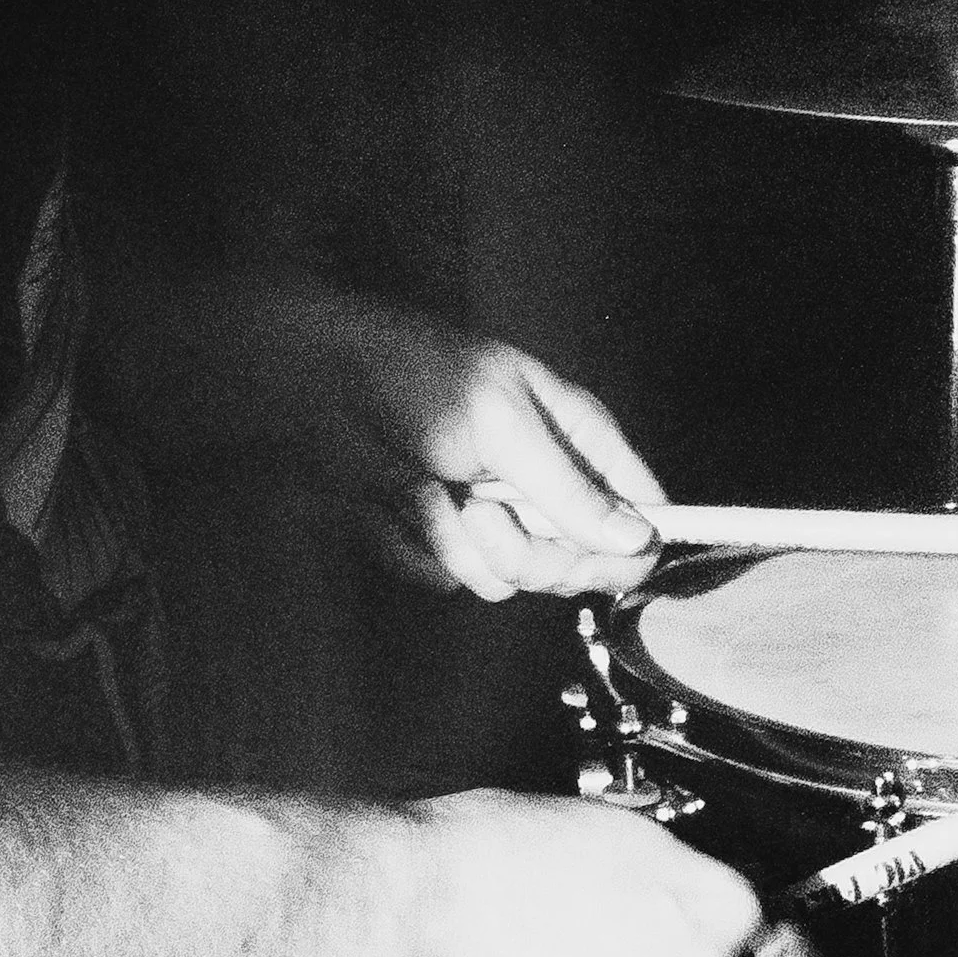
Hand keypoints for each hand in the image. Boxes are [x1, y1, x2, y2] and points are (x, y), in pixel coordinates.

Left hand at [293, 289, 664, 600]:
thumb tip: (639, 539)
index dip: (625, 549)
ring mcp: (491, 518)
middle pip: (576, 566)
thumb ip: (569, 488)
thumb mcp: (504, 425)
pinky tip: (398, 500)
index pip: (639, 514)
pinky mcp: (438, 540)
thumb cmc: (417, 376)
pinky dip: (415, 543)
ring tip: (432, 491)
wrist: (318, 383)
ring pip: (507, 580)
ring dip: (461, 542)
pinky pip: (445, 576)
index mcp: (576, 442)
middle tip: (482, 511)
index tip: (586, 556)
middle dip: (527, 550)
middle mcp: (541, 488)